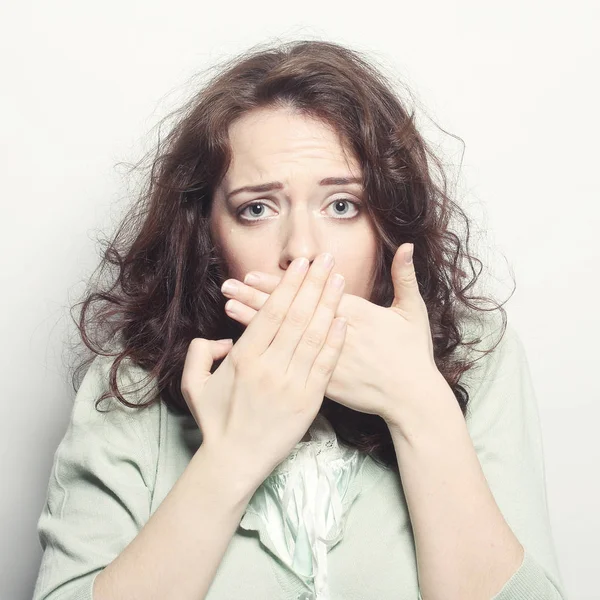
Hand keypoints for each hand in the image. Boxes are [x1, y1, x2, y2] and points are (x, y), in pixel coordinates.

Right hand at [180, 253, 347, 483]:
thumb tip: (220, 338)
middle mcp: (270, 366)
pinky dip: (335, 340)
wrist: (235, 461)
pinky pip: (325, 364)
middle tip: (327, 259)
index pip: (272, 312)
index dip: (289, 285)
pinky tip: (343, 320)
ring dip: (329, 304)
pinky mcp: (310, 400)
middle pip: (298, 316)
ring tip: (339, 280)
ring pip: (315, 336)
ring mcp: (292, 384)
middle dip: (314, 284)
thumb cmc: (214, 422)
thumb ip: (199, 352)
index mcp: (243, 358)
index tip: (301, 265)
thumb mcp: (193, 384)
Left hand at [219, 244, 444, 428]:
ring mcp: (324, 358)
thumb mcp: (413, 311)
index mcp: (353, 312)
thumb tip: (406, 245)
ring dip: (255, 320)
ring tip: (229, 306)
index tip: (252, 275)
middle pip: (288, 310)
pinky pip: (290, 364)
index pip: (306, 294)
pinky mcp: (321, 382)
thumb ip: (405, 276)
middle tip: (229, 284)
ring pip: (284, 335)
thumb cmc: (412, 353)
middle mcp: (333, 332)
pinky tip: (247, 346)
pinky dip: (269, 353)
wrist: (412, 396)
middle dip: (256, 296)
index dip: (278, 284)